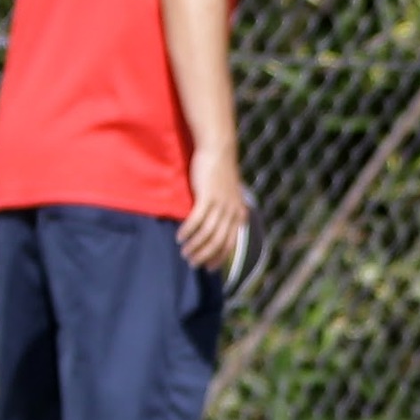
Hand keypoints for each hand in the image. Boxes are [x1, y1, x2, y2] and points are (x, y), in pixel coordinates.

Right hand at [179, 150, 249, 271]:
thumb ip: (225, 211)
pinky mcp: (208, 197)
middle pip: (218, 243)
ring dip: (195, 246)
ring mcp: (222, 205)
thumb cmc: (220, 174)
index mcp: (239, 214)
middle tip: (191, 262)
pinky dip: (188, 231)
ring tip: (184, 251)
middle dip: (204, 255)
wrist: (218, 151)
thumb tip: (217, 227)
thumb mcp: (228, 195)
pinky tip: (180, 237)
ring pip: (208, 234)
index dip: (219, 258)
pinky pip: (197, 220)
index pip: (231, 244)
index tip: (208, 268)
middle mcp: (233, 212)